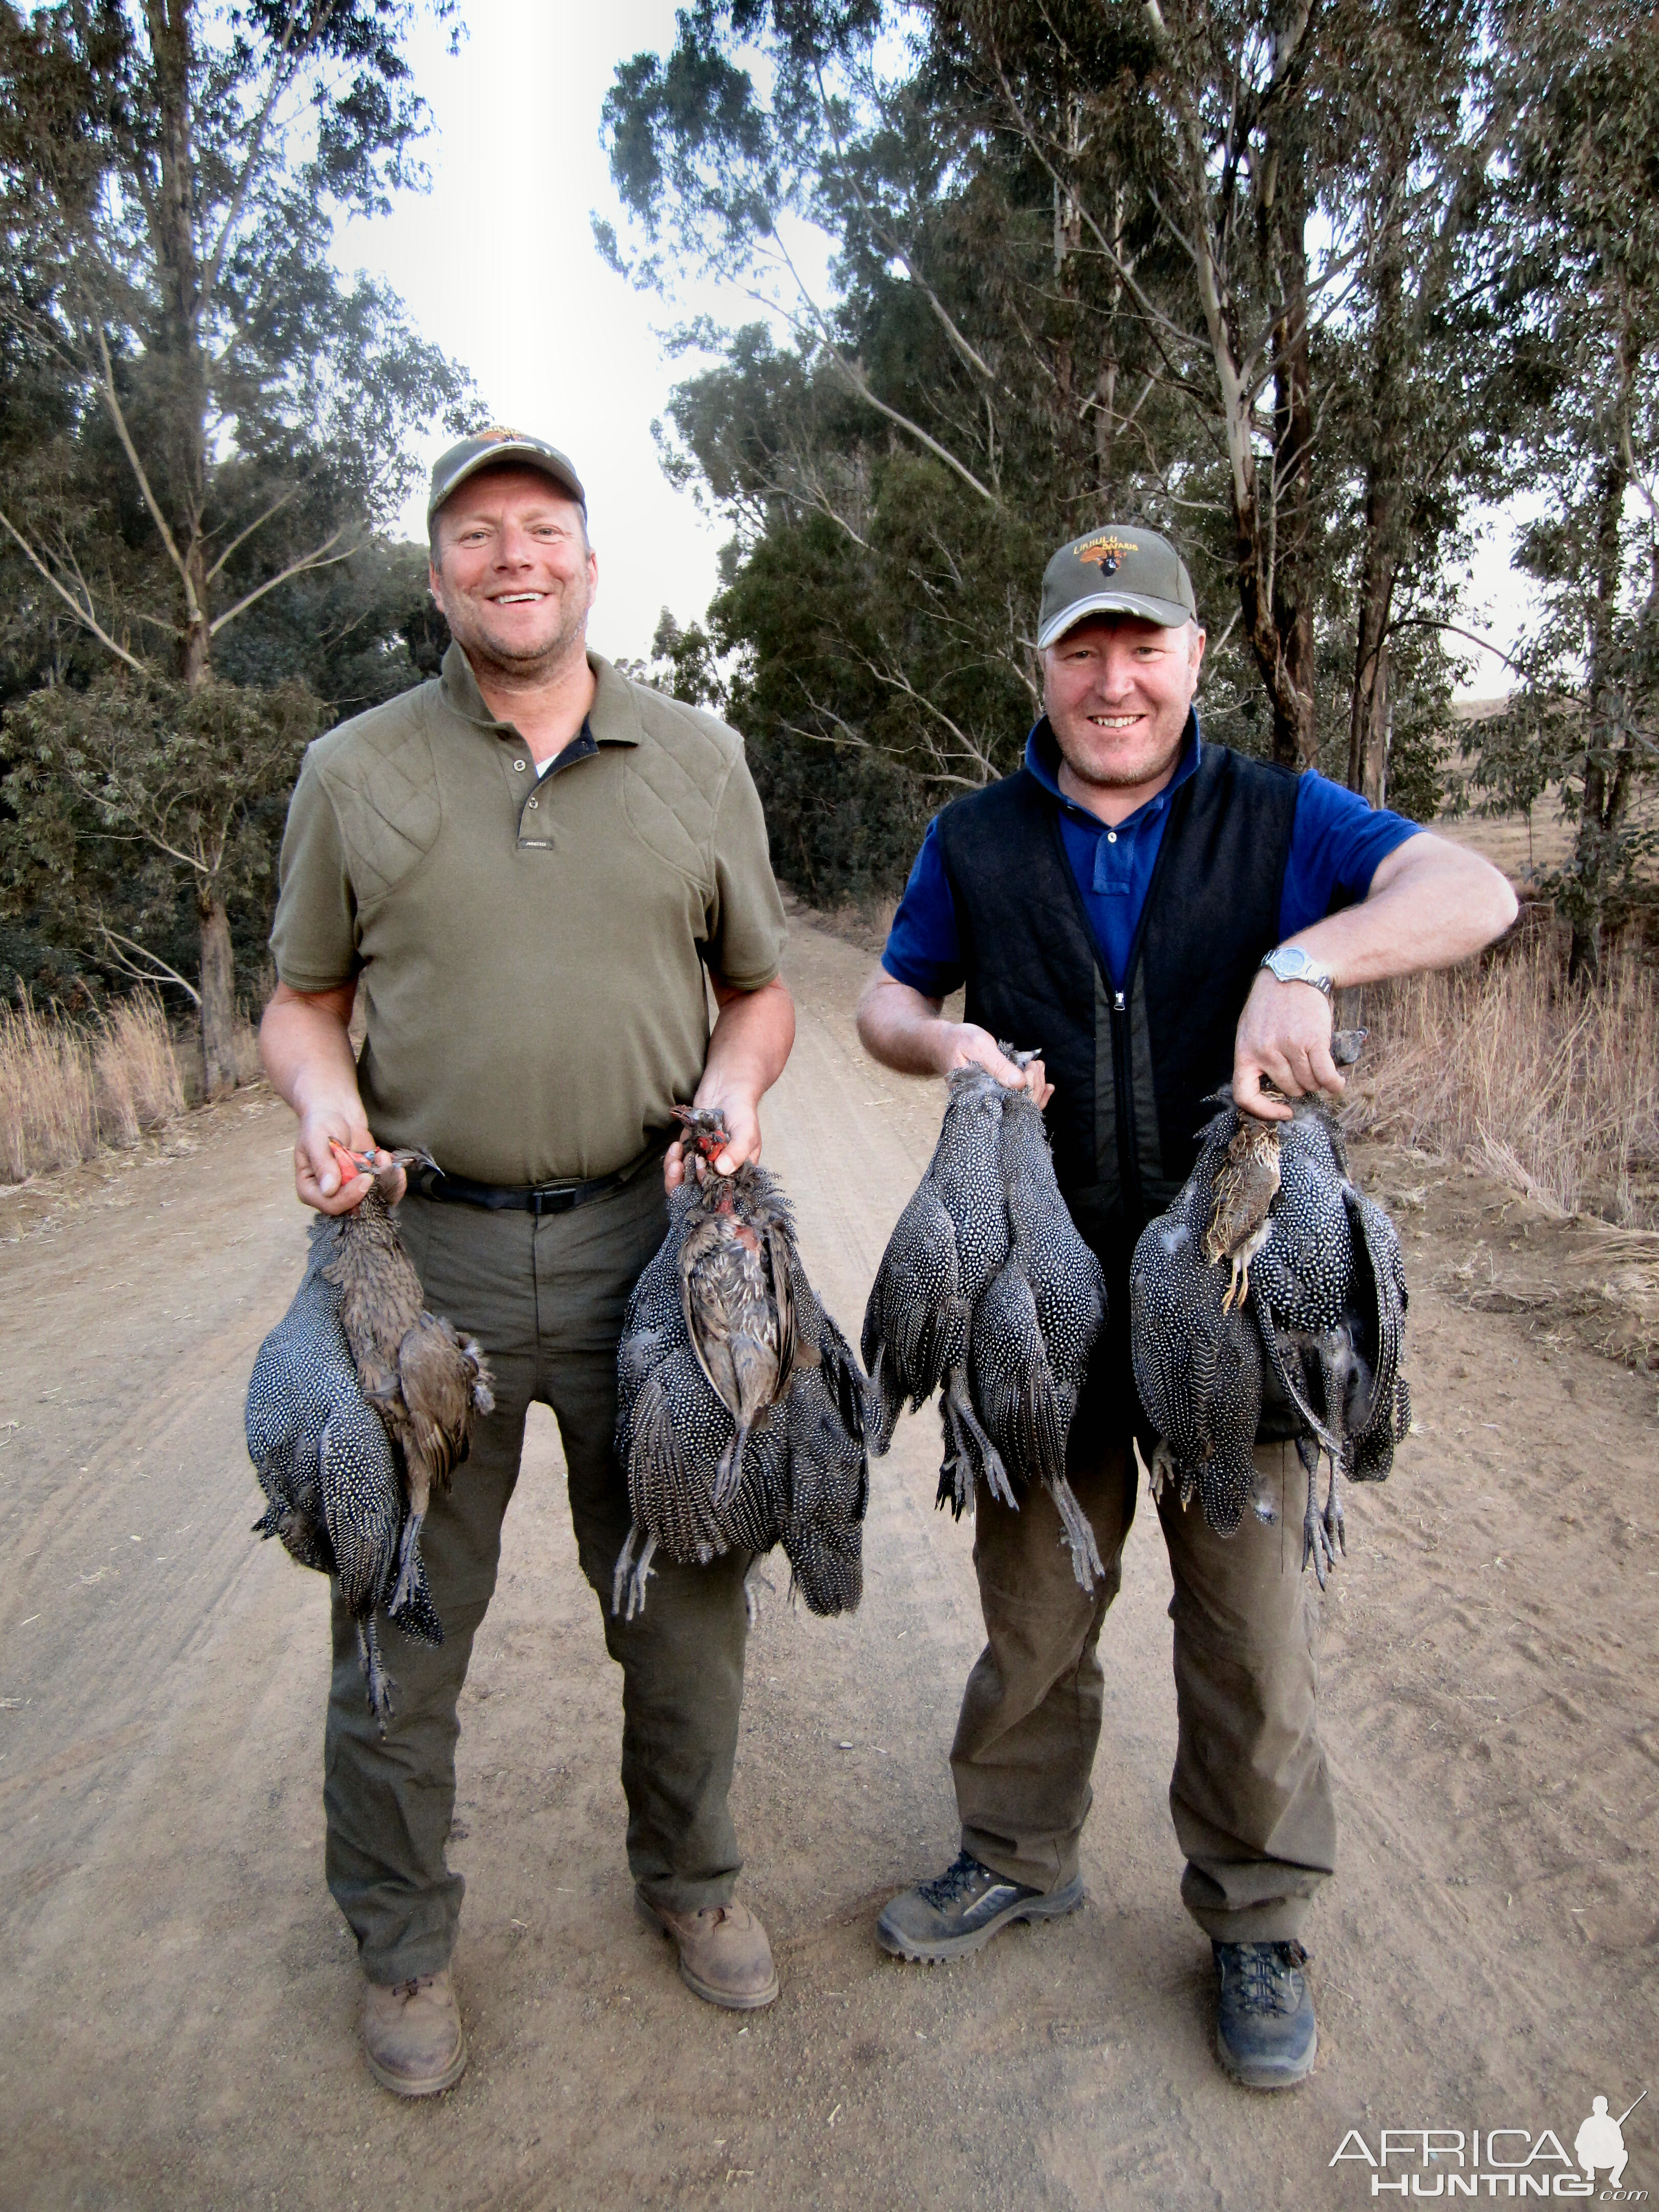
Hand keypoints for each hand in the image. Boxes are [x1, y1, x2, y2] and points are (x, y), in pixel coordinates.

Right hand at [293, 1109, 405, 1212]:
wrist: (336, 1113)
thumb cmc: (319, 1125)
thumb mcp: (316, 1140)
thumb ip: (322, 1164)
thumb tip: (329, 1190)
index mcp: (310, 1189)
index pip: (331, 1205)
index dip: (350, 1197)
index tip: (365, 1177)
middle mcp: (331, 1195)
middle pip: (354, 1208)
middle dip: (371, 1189)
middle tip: (380, 1164)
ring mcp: (350, 1189)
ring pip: (372, 1201)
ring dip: (384, 1182)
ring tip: (384, 1158)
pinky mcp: (367, 1182)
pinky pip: (384, 1190)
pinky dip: (392, 1178)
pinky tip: (390, 1160)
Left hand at [664, 1086, 761, 1192]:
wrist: (727, 1089)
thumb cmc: (743, 1113)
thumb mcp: (747, 1133)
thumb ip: (737, 1152)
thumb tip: (722, 1169)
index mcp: (736, 1174)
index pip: (721, 1196)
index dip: (708, 1195)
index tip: (701, 1179)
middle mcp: (718, 1172)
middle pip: (697, 1192)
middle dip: (684, 1185)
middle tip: (681, 1168)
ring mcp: (702, 1162)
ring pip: (683, 1180)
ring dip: (675, 1173)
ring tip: (676, 1155)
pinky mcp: (689, 1150)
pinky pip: (676, 1164)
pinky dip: (672, 1159)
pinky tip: (675, 1146)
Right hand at [945, 1023, 1053, 1108]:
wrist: (941, 1044)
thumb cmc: (957, 1041)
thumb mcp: (978, 1046)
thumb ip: (998, 1064)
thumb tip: (1020, 1083)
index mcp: (974, 1095)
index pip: (1007, 1103)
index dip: (1026, 1088)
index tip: (1033, 1067)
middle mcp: (980, 1103)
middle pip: (1016, 1107)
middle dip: (1034, 1086)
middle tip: (1038, 1064)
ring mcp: (986, 1101)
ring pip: (1018, 1105)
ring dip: (1034, 1088)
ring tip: (1039, 1068)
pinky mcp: (991, 1096)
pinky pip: (1014, 1101)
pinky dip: (1031, 1093)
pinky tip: (1045, 1086)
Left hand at [1232, 971, 1344, 1121]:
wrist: (1294, 974)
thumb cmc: (1272, 1005)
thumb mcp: (1251, 1030)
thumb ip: (1257, 1058)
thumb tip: (1272, 1089)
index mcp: (1244, 1052)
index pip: (1244, 1095)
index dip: (1264, 1111)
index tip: (1283, 1111)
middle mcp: (1264, 1053)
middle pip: (1288, 1089)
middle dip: (1300, 1086)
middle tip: (1307, 1075)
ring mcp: (1289, 1047)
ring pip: (1308, 1084)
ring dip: (1318, 1083)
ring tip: (1321, 1072)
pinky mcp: (1313, 1041)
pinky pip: (1325, 1075)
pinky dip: (1334, 1084)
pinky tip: (1337, 1084)